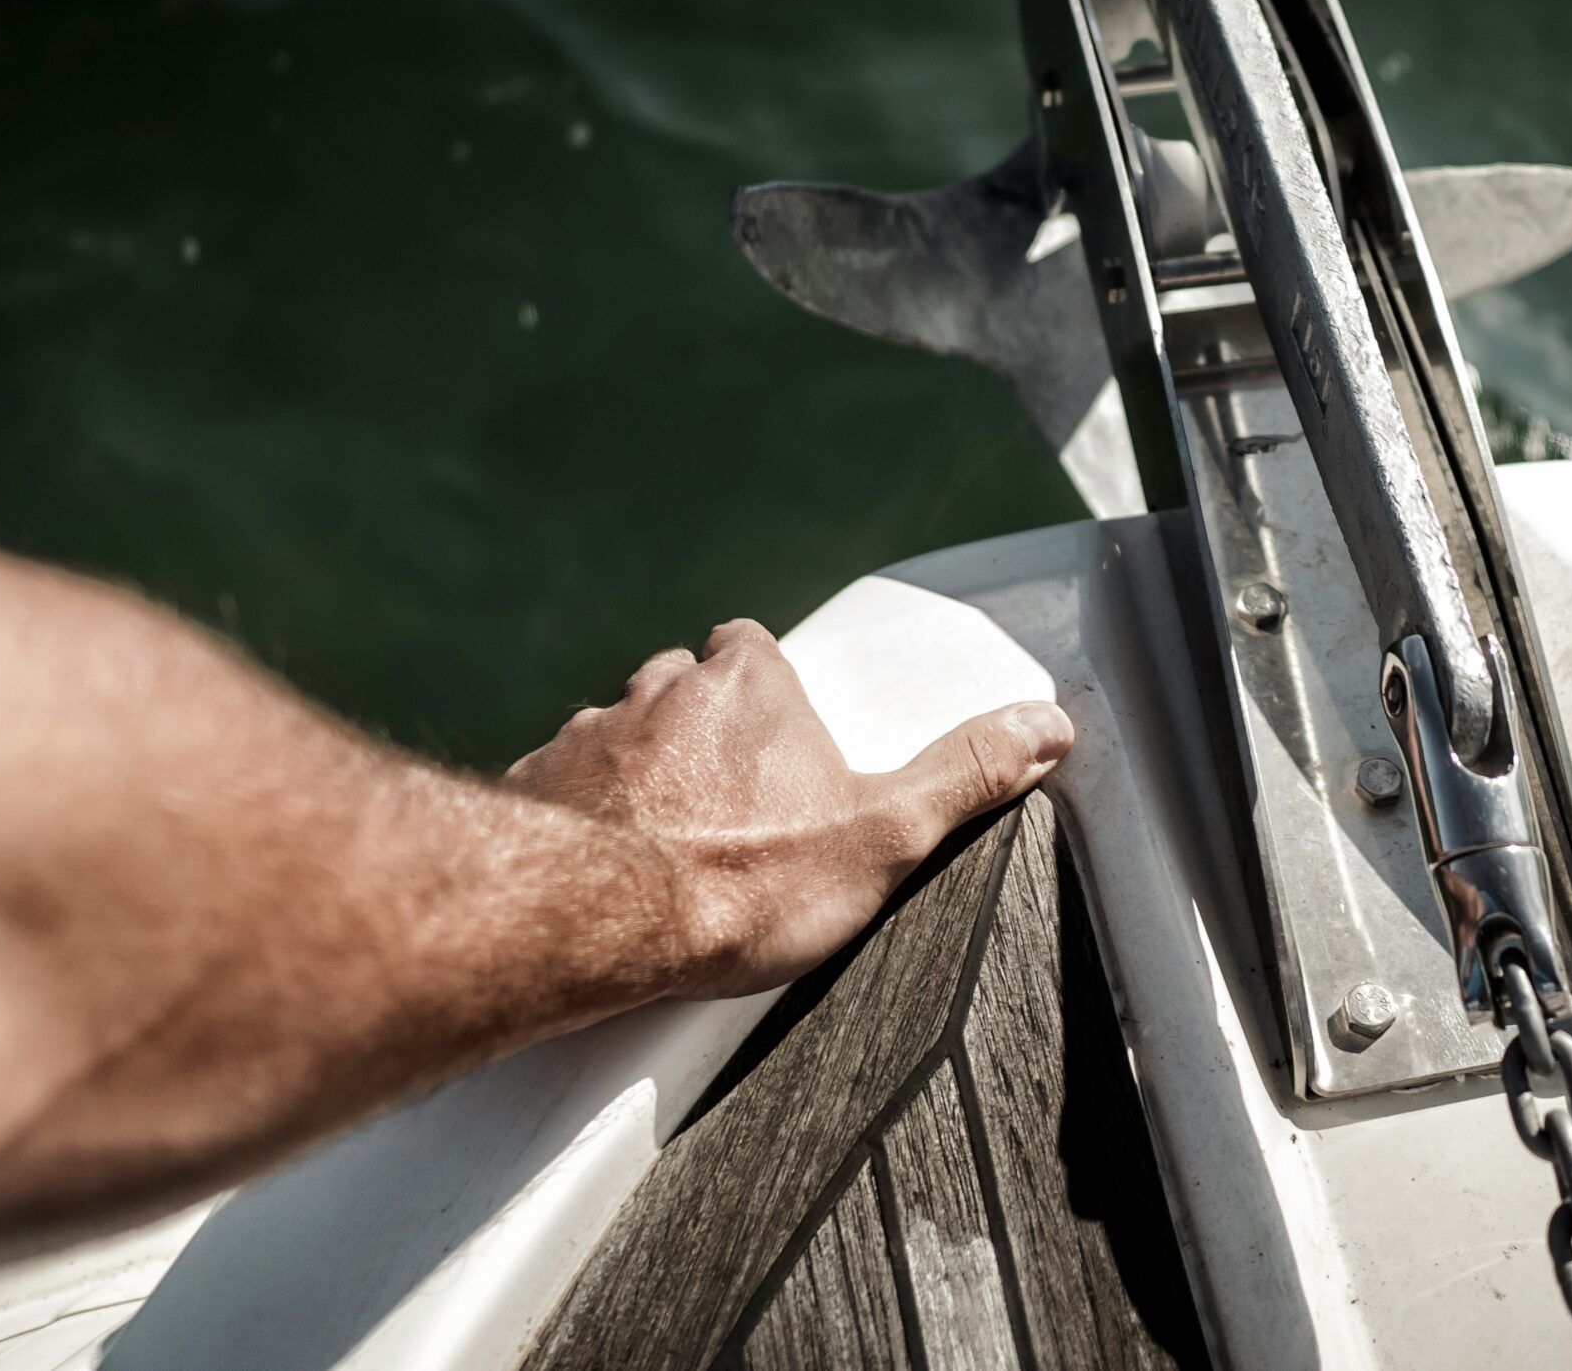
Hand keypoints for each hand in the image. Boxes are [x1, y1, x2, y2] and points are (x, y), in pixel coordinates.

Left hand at [506, 619, 1071, 998]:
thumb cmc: (737, 880)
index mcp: (747, 684)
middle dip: (696, 733)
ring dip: (632, 777)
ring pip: (612, 738)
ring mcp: (584, 736)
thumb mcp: (884, 834)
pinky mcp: (527, 790)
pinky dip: (573, 821)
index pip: (751, 648)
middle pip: (678, 687)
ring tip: (656, 848)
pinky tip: (592, 875)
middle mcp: (657, 691)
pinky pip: (554, 791)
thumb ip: (963, 775)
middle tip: (723, 806)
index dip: (763, 688)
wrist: (588, 923)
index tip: (776, 739)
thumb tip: (1044, 729)